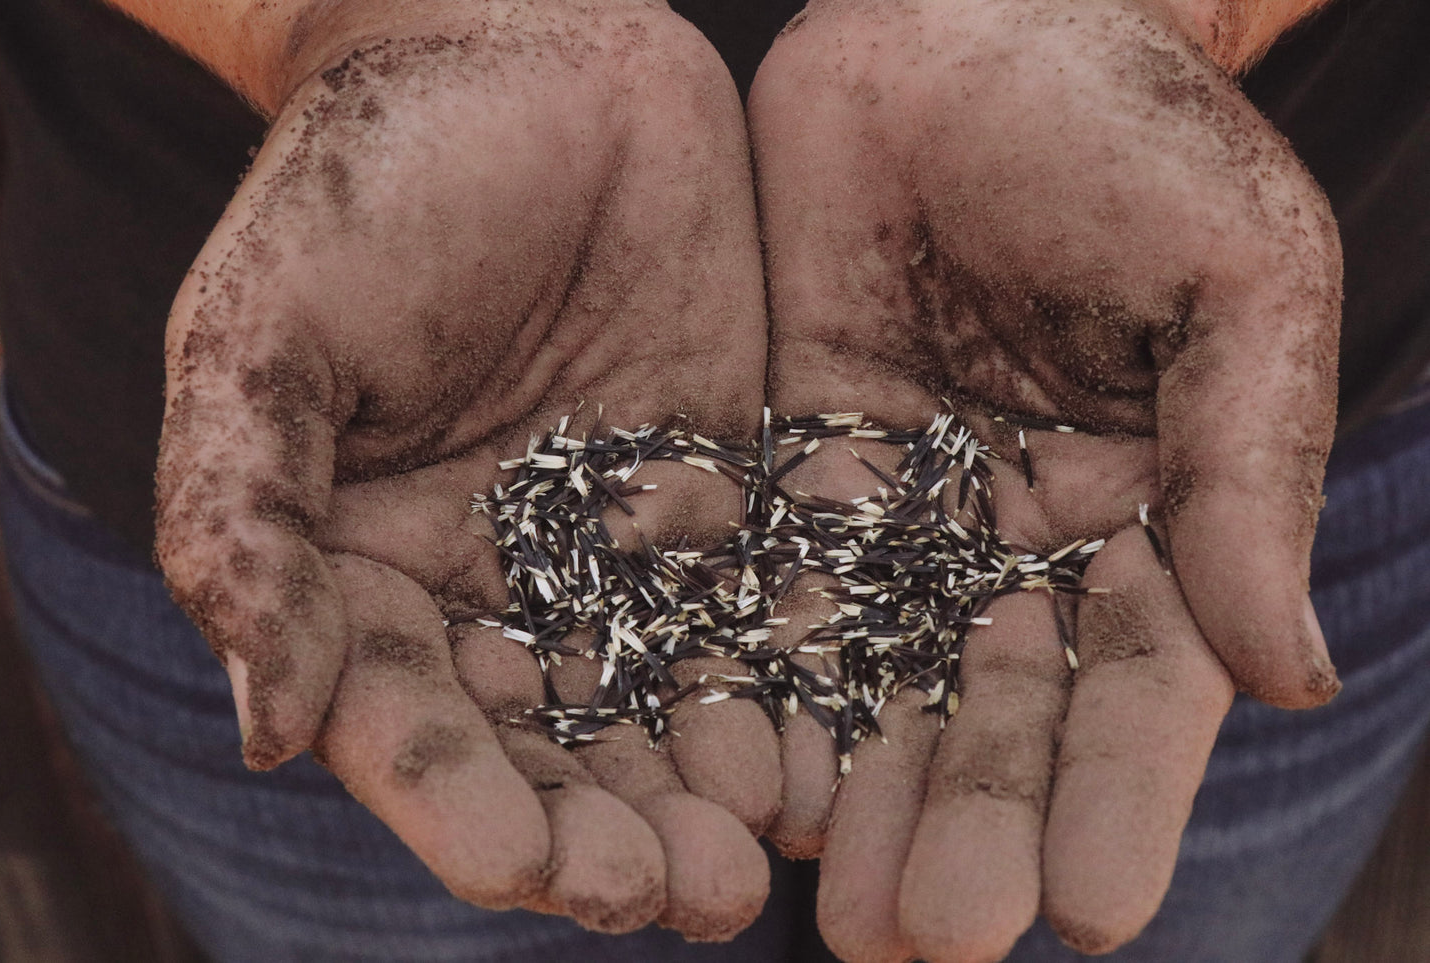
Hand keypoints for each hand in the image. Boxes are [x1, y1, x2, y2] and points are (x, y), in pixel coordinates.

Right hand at [155, 0, 779, 938]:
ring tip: (772, 858)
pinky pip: (767, 599)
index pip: (416, 727)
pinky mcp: (726, 484)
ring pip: (670, 695)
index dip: (468, 808)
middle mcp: (501, 583)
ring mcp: (622, 542)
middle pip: (557, 743)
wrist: (516, 52)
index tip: (533, 875)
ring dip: (715, 781)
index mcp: (371, 573)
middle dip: (616, 829)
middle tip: (692, 900)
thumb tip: (266, 731)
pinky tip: (840, 743)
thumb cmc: (364, 184)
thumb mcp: (264, 341)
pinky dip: (799, 676)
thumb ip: (245, 527)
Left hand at [750, 0, 1340, 957]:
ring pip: (873, 673)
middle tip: (931, 949)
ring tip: (832, 913)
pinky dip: (755, 677)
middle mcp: (1016, 531)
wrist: (970, 16)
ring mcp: (896, 502)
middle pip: (994, 707)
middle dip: (968, 826)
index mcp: (1148, 503)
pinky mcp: (789, 458)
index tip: (1091, 913)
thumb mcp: (1233, 278)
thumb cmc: (1129, 126)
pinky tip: (738, 774)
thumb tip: (1287, 669)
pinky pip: (767, 583)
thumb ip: (1252, 467)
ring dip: (857, 791)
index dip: (1119, 794)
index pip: (1139, 681)